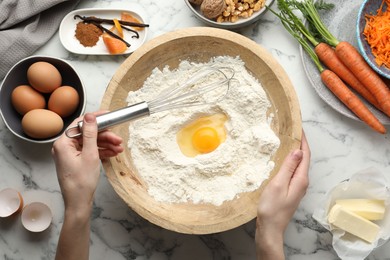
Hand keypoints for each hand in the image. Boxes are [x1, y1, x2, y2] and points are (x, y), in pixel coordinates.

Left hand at [52, 112, 123, 212]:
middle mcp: (64, 147)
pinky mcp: (76, 161)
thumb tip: (90, 117)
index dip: (95, 119)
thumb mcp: (90, 154)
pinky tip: (113, 153)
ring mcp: (70, 155)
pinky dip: (101, 152)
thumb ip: (90, 134)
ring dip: (106, 144)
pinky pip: (90, 152)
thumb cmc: (82, 182)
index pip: (79, 124)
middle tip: (118, 139)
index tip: (108, 115)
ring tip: (119, 148)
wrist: (79, 203)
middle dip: (105, 136)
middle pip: (87, 134)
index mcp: (63, 143)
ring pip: (90, 143)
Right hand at [255, 131, 309, 259]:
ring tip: (286, 140)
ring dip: (295, 152)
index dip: (303, 140)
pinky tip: (281, 159)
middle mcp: (302, 182)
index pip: (305, 154)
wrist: (270, 228)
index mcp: (301, 179)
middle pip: (304, 159)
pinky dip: (289, 161)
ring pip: (298, 165)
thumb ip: (288, 167)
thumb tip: (298, 150)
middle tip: (291, 130)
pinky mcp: (291, 190)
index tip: (298, 126)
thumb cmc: (271, 208)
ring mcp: (297, 187)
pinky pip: (293, 171)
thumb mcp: (278, 184)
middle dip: (300, 143)